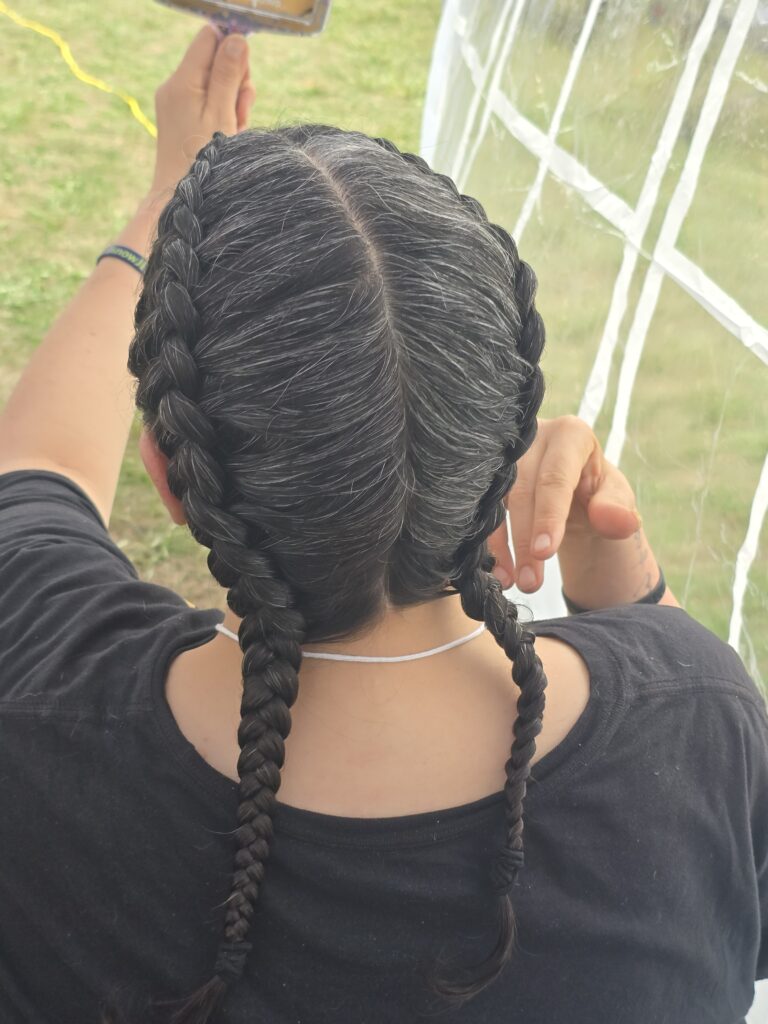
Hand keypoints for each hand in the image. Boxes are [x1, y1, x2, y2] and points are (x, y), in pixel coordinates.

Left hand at [149, 25, 254, 197]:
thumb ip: (228, 74)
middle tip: (240, 111)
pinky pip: (208, 102)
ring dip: (233, 101)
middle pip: (215, 60)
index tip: (243, 74)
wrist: (180, 198)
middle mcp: (175, 86)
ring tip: (234, 128)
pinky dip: (223, 114)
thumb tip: (236, 37)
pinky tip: (227, 134)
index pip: (209, 37)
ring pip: (215, 84)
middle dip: (236, 81)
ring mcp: (176, 103)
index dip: (232, 47)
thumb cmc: (203, 161)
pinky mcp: (181, 117)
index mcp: (183, 81)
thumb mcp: (222, 114)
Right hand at [487, 416, 640, 591]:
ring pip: (496, 502)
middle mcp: (531, 438)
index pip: (555, 478)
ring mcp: (504, 455)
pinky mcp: (487, 476)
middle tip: (530, 583)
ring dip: (502, 546)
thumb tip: (617, 521)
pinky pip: (482, 510)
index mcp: (569, 435)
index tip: (544, 553)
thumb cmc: (596, 489)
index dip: (548, 516)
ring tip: (512, 582)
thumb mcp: (615, 497)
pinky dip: (489, 543)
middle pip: (522, 491)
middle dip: (524, 540)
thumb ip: (618, 508)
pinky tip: (498, 571)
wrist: (572, 487)